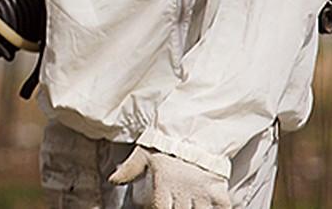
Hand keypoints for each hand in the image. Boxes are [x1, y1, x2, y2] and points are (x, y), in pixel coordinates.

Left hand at [109, 146, 230, 208]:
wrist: (195, 130)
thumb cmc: (168, 144)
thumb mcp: (145, 152)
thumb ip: (129, 169)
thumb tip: (112, 180)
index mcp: (165, 182)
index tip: (160, 208)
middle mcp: (184, 189)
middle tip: (176, 205)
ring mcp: (202, 191)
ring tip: (189, 207)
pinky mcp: (218, 189)